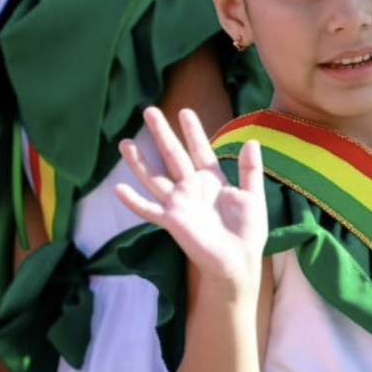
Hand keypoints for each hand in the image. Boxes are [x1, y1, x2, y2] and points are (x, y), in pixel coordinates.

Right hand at [115, 107, 266, 293]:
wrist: (238, 262)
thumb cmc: (247, 232)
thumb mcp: (254, 197)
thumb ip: (250, 169)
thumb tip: (251, 140)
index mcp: (212, 181)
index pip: (200, 150)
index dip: (193, 131)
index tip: (185, 111)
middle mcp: (192, 188)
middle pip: (173, 155)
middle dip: (162, 133)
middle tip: (149, 110)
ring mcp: (179, 204)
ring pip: (154, 177)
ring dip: (139, 162)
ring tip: (124, 143)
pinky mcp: (172, 221)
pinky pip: (148, 209)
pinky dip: (133, 201)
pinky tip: (117, 189)